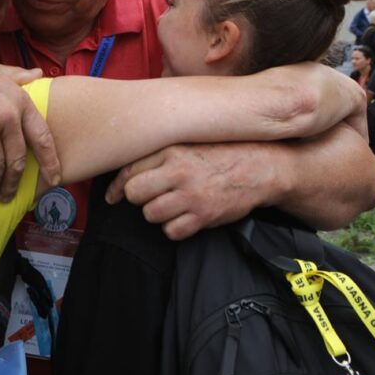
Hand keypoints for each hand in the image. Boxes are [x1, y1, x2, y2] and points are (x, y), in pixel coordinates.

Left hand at [104, 142, 274, 239]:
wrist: (262, 165)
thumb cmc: (221, 153)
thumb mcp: (189, 142)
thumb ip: (159, 153)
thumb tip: (124, 173)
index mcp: (172, 149)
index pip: (128, 170)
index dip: (116, 186)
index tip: (112, 196)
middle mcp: (178, 171)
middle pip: (133, 194)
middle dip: (139, 198)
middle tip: (153, 196)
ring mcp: (191, 195)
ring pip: (150, 215)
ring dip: (158, 214)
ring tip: (173, 204)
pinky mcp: (204, 216)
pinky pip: (172, 232)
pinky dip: (176, 228)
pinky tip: (186, 216)